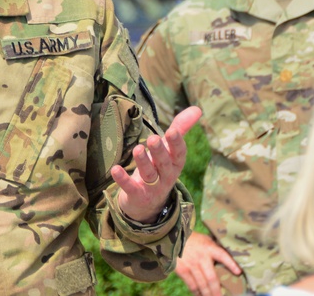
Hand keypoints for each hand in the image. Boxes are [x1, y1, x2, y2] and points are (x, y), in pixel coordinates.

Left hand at [110, 105, 201, 222]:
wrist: (148, 204)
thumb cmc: (160, 169)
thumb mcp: (170, 151)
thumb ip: (181, 129)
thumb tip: (197, 109)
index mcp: (174, 164)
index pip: (179, 154)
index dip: (176, 143)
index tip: (172, 131)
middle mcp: (166, 176)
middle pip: (164, 164)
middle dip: (159, 152)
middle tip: (153, 139)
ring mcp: (152, 187)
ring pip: (149, 175)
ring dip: (143, 162)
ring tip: (137, 149)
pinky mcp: (137, 195)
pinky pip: (130, 188)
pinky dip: (123, 179)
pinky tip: (115, 169)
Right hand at [175, 231, 241, 295]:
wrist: (172, 237)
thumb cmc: (193, 239)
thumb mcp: (205, 240)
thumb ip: (215, 249)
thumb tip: (231, 258)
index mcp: (209, 248)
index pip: (222, 255)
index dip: (231, 264)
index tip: (238, 272)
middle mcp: (201, 257)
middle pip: (211, 278)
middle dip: (217, 291)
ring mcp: (191, 265)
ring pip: (202, 284)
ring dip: (208, 294)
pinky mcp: (182, 270)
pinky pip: (191, 284)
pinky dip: (196, 292)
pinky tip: (200, 295)